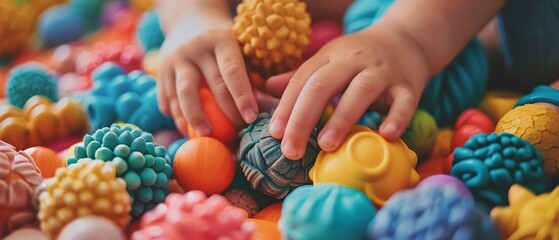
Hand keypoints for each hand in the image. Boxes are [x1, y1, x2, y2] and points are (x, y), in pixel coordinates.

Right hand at [157, 12, 257, 135]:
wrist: (189, 19)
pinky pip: (168, 99)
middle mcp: (194, 49)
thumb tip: (257, 107)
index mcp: (219, 40)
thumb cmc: (223, 41)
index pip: (232, 71)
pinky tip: (189, 130)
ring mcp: (174, 60)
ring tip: (205, 135)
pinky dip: (178, 117)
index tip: (251, 117)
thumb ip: (247, 72)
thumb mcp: (237, 45)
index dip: (242, 96)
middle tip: (235, 133)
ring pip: (182, 94)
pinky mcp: (160, 72)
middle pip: (209, 85)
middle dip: (223, 113)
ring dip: (194, 119)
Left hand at [267, 23, 430, 159]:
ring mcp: (382, 72)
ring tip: (326, 145)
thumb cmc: (360, 58)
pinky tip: (385, 135)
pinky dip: (397, 118)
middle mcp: (354, 61)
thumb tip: (267, 89)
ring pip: (361, 91)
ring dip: (342, 118)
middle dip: (303, 118)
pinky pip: (404, 102)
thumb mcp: (329, 61)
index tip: (275, 133)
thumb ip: (301, 77)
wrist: (407, 40)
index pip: (303, 79)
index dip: (286, 106)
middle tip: (291, 149)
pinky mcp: (409, 86)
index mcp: (330, 56)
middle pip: (323, 85)